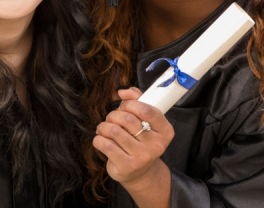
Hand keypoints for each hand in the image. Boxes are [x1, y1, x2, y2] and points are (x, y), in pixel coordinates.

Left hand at [92, 88, 172, 202]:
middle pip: (127, 119)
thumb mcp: (146, 121)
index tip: (123, 104)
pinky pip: (105, 144)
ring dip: (104, 126)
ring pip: (114, 131)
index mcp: (165, 131)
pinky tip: (101, 138)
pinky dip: (98, 138)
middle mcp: (156, 145)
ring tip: (104, 128)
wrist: (139, 172)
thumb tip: (122, 91)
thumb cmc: (141, 140)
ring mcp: (142, 157)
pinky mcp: (126, 166)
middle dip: (114, 114)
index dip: (130, 103)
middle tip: (111, 118)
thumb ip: (138, 100)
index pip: (146, 110)